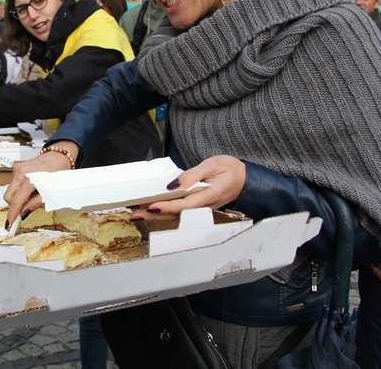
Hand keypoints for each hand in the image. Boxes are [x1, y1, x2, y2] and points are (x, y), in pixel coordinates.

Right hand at [3, 141, 79, 226]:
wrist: (57, 156)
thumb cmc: (57, 172)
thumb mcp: (50, 191)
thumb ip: (35, 203)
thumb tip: (23, 213)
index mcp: (30, 178)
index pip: (17, 200)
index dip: (13, 213)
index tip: (9, 223)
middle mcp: (21, 172)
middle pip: (8, 196)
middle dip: (14, 206)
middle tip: (23, 210)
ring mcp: (17, 169)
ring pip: (10, 191)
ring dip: (17, 198)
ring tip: (31, 196)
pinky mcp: (17, 168)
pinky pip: (13, 184)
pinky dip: (19, 190)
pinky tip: (30, 188)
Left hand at [130, 155, 245, 221]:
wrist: (245, 179)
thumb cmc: (230, 170)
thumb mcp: (212, 164)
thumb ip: (192, 175)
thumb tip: (172, 185)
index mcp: (210, 195)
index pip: (185, 205)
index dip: (167, 207)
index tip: (152, 206)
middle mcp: (204, 207)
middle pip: (177, 215)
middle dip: (155, 216)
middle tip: (136, 215)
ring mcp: (201, 210)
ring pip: (177, 216)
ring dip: (157, 216)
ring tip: (139, 214)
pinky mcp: (198, 209)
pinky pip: (180, 213)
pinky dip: (165, 212)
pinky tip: (152, 211)